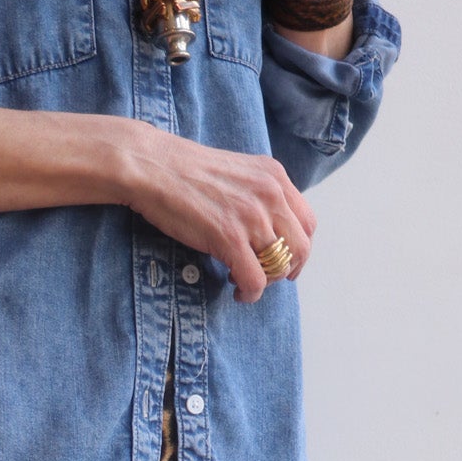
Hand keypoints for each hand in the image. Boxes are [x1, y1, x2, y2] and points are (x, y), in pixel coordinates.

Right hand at [118, 121, 315, 301]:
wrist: (154, 167)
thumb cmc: (186, 172)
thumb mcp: (238, 172)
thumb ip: (258, 195)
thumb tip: (266, 229)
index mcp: (275, 177)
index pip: (307, 222)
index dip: (298, 248)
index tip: (283, 260)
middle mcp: (270, 195)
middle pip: (301, 247)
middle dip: (286, 269)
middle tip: (267, 276)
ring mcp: (252, 217)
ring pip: (281, 266)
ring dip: (265, 282)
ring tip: (243, 281)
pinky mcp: (230, 239)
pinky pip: (256, 280)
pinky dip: (250, 293)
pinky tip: (236, 291)